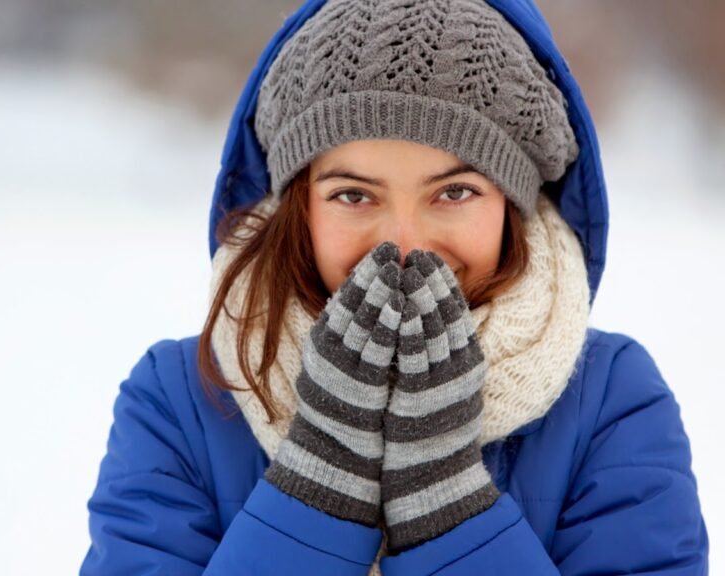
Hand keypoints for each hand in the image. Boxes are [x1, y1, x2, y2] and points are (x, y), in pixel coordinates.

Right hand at [265, 242, 404, 525]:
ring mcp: (343, 366)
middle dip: (374, 273)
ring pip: (363, 320)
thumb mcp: (338, 367)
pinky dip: (388, 324)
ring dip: (382, 291)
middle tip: (391, 248)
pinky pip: (376, 348)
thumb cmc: (343, 411)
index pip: (345, 297)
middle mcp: (329, 350)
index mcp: (324, 342)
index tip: (382, 251)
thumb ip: (349, 338)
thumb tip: (372, 308)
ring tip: (398, 267)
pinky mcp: (360, 385)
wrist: (336, 456)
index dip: (364, 272)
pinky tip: (401, 306)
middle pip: (353, 302)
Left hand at [381, 250, 499, 551]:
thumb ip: (440, 355)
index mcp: (467, 364)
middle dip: (432, 281)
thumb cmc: (432, 432)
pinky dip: (407, 326)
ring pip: (432, 328)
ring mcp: (441, 382)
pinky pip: (414, 354)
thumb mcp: (445, 387)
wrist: (431, 477)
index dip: (443, 284)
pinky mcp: (421, 396)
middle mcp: (459, 370)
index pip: (457, 313)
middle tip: (418, 253)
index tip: (430, 259)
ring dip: (419, 295)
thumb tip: (425, 322)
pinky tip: (399, 305)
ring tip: (407, 267)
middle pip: (447, 315)